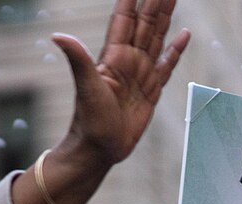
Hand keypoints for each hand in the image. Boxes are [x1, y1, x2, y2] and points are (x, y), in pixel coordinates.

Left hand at [55, 0, 191, 165]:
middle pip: (146, 22)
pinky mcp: (151, 91)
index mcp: (114, 56)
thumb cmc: (88, 122)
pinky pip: (167, 65)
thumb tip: (57, 36)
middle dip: (156, 1)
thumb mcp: (86, 87)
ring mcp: (141, 74)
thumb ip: (77, 58)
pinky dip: (176, 50)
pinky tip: (184, 34)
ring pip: (157, 37)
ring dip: (166, 16)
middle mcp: (128, 61)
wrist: (97, 151)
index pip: (126, 18)